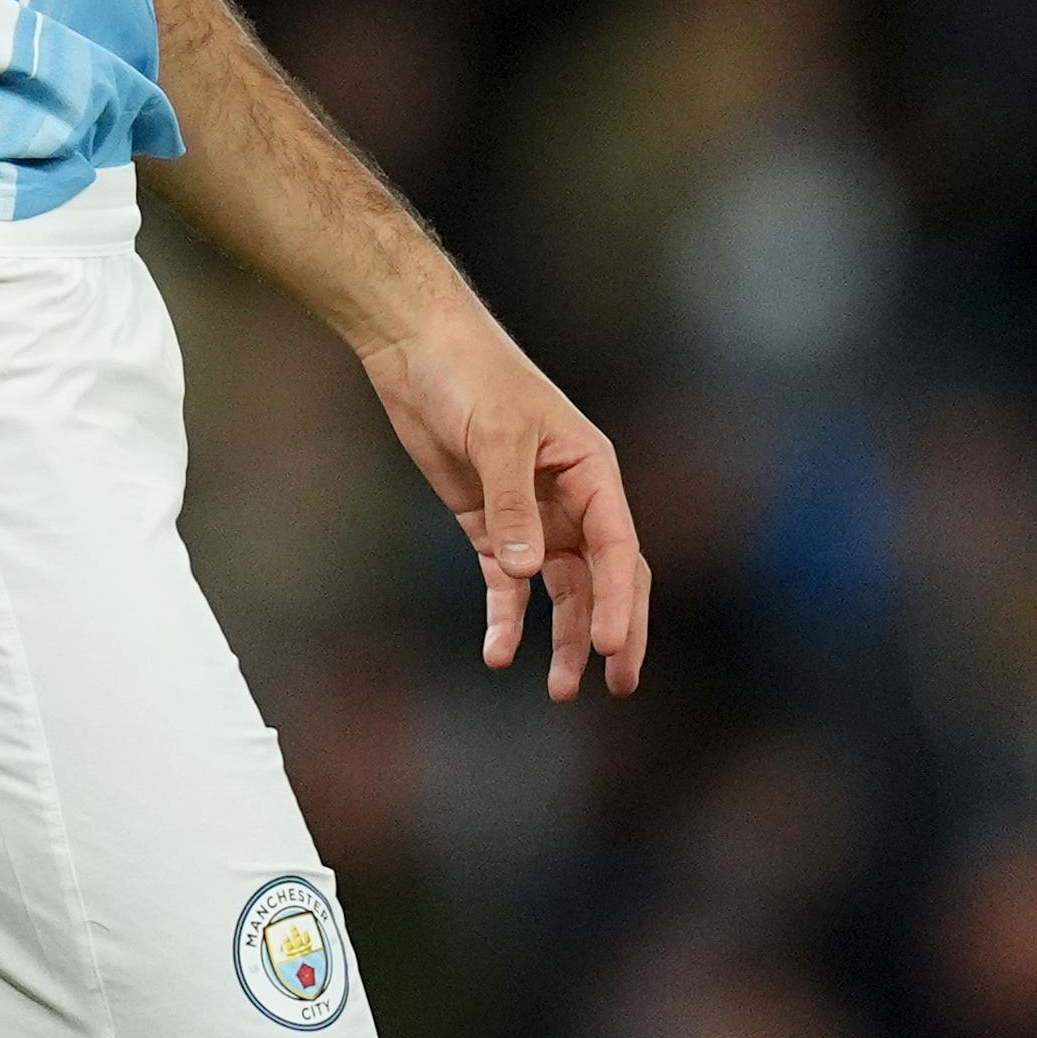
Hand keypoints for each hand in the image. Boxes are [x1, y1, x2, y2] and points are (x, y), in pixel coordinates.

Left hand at [359, 307, 647, 700]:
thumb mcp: (497, 437)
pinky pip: (508, 583)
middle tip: (617, 684)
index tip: (614, 648)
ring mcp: (531, 514)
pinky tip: (499, 653)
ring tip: (561, 689)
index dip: (619, 601)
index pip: (617, 548)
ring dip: (565, 637)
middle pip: (604, 577)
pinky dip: (507, 618)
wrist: (417, 348)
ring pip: (561, 590)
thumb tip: (526, 571)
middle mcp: (571, 498)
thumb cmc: (471, 375)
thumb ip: (512, 505)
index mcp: (592, 471)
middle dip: (613, 631)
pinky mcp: (488, 523)